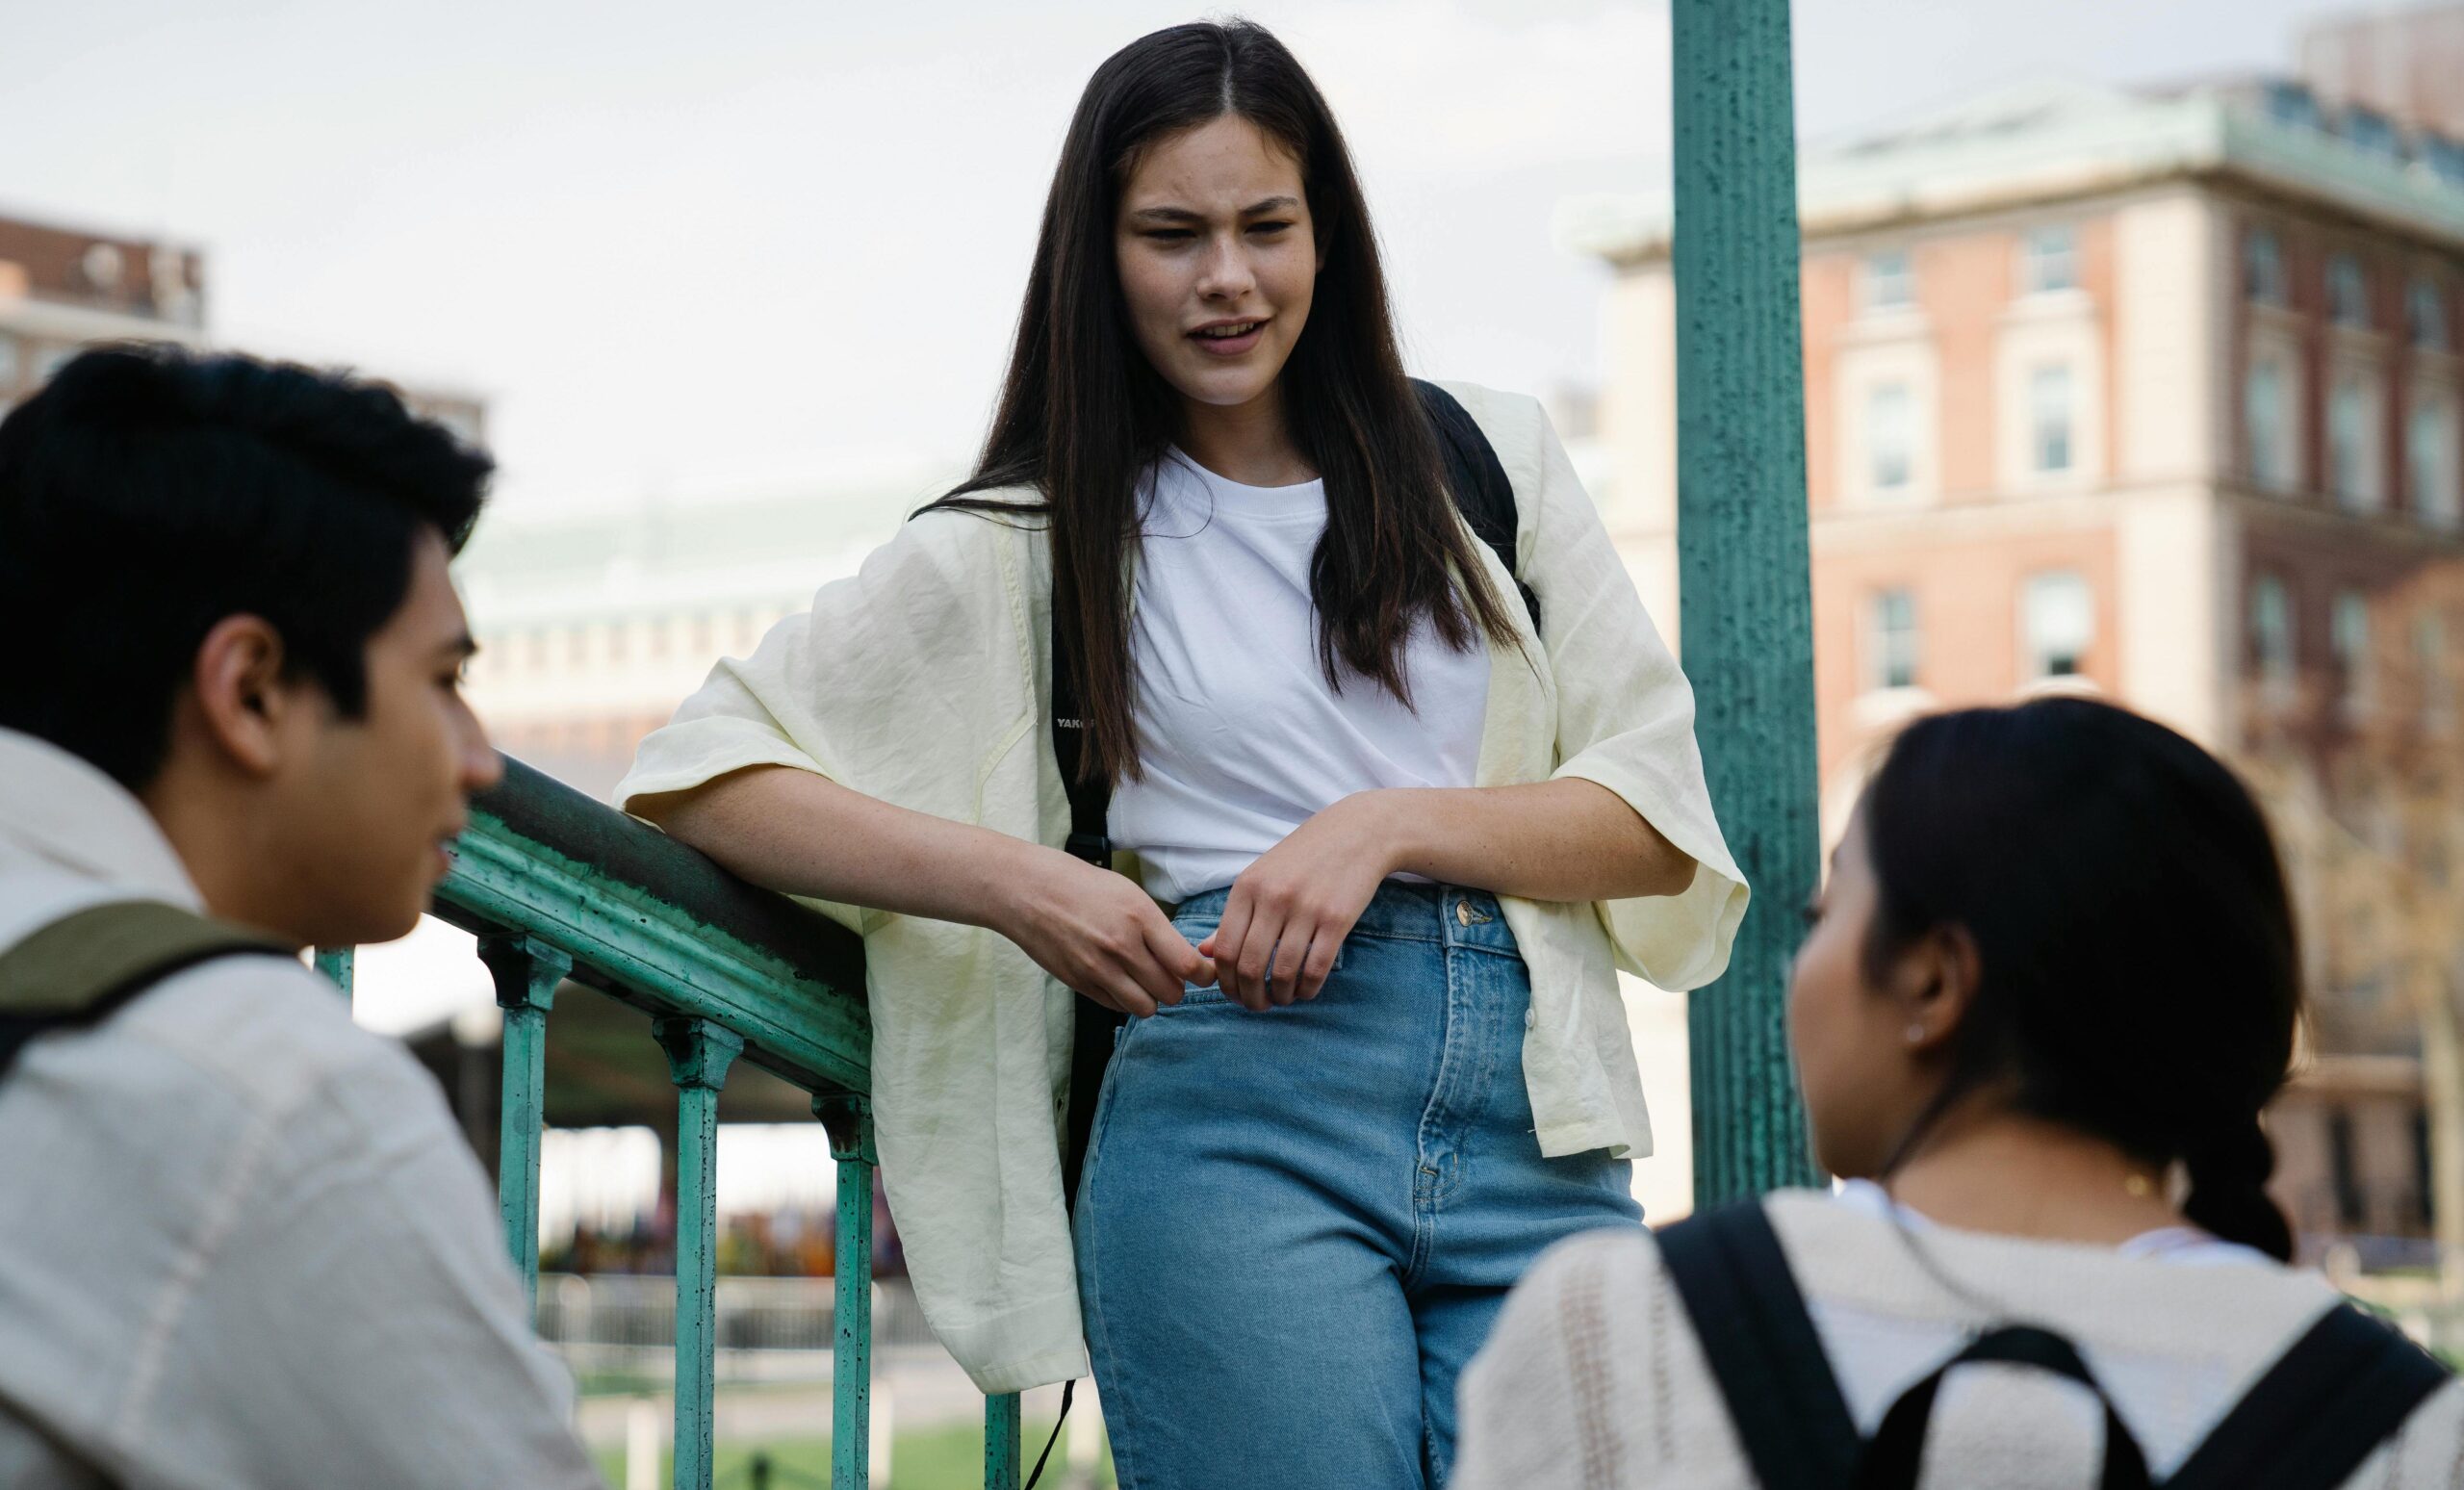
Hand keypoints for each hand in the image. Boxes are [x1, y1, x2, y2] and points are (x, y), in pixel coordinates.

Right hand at [993, 846, 1214, 1017]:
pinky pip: (1117, 1007)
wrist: (1027, 890)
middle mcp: (1122, 946)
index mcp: (1140, 917)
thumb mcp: (1129, 894)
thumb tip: (1184, 958)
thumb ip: (1157, 928)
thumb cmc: (1080, 886)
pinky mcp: (1080, 983)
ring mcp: (1098, 968)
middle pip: (1171, 992)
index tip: (1205, 974)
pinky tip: (1119, 980)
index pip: (1187, 965)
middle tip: (1171, 975)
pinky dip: (1125, 999)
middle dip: (1177, 987)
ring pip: (1146, 1007)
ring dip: (1152, 998)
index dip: (1204, 976)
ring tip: (1145, 981)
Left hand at [1200, 792, 1397, 1009]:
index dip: (1225, 981)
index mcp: (1247, 887)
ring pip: (1284, 972)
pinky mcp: (1338, 919)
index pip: (1224, 948)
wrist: (1358, 832)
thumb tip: (1204, 952)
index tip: (1234, 993)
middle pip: (1250, 966)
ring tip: (1282, 999)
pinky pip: (1316, 968)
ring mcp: (1306, 908)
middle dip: (1250, 997)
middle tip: (1257, 1005)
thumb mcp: (1261, 877)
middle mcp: (1273, 897)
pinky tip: (1305, 991)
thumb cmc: (1303, 858)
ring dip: (1281, 996)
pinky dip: (1307, 989)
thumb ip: (1235, 916)